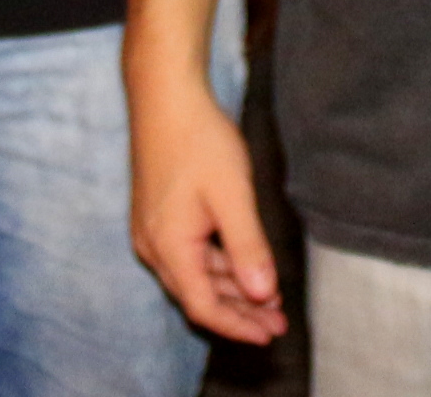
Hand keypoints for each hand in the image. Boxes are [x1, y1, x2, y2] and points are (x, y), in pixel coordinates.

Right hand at [130, 76, 285, 344]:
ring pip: (194, 275)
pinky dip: (218, 265)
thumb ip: (248, 247)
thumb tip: (262, 294)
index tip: (272, 333)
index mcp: (168, 245)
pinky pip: (188, 254)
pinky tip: (243, 263)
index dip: (238, 326)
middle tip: (279, 321)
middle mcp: (152, 244)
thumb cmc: (198, 139)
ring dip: (230, 288)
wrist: (164, 95)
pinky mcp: (157, 214)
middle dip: (239, 312)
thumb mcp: (232, 194)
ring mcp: (151, 229)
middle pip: (197, 295)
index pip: (204, 306)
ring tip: (269, 296)